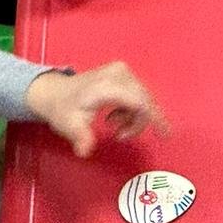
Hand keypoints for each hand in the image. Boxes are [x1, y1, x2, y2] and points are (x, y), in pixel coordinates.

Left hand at [26, 63, 168, 156]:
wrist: (56, 92)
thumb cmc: (64, 108)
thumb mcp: (69, 125)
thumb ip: (81, 137)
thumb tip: (85, 151)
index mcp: (107, 86)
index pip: (140, 102)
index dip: (155, 118)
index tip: (166, 134)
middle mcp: (118, 74)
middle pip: (144, 101)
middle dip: (139, 123)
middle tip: (122, 136)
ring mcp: (122, 71)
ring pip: (144, 98)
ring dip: (134, 117)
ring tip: (114, 125)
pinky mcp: (123, 72)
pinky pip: (139, 94)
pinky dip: (132, 110)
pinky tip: (115, 116)